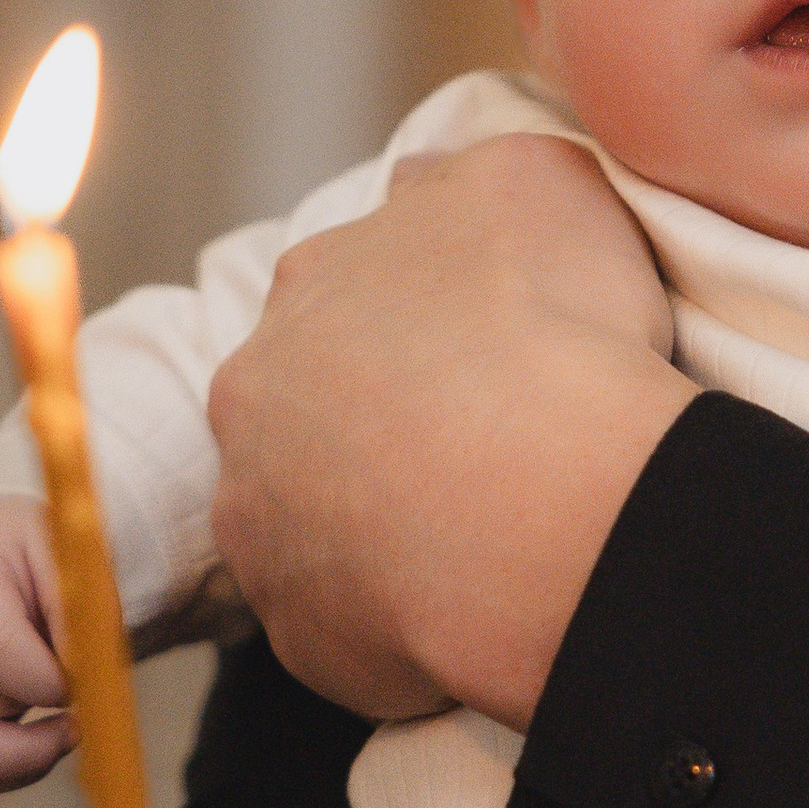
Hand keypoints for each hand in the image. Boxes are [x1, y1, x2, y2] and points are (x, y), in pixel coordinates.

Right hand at [0, 497, 68, 788]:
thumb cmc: (35, 563)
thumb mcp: (66, 562)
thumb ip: (79, 616)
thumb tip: (85, 682)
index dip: (50, 679)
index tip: (86, 677)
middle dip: (37, 702)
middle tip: (68, 678)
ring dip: (21, 735)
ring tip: (40, 692)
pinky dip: (4, 769)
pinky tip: (33, 739)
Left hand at [208, 136, 691, 722]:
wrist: (555, 505)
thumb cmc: (553, 329)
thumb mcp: (534, 181)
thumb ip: (463, 176)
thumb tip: (419, 183)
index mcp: (309, 283)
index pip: (346, 296)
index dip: (419, 327)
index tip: (484, 360)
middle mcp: (253, 397)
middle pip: (309, 408)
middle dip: (375, 427)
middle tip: (478, 453)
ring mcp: (263, 522)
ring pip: (313, 519)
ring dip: (375, 525)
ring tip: (479, 539)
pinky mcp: (297, 631)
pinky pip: (344, 622)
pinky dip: (396, 619)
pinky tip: (470, 605)